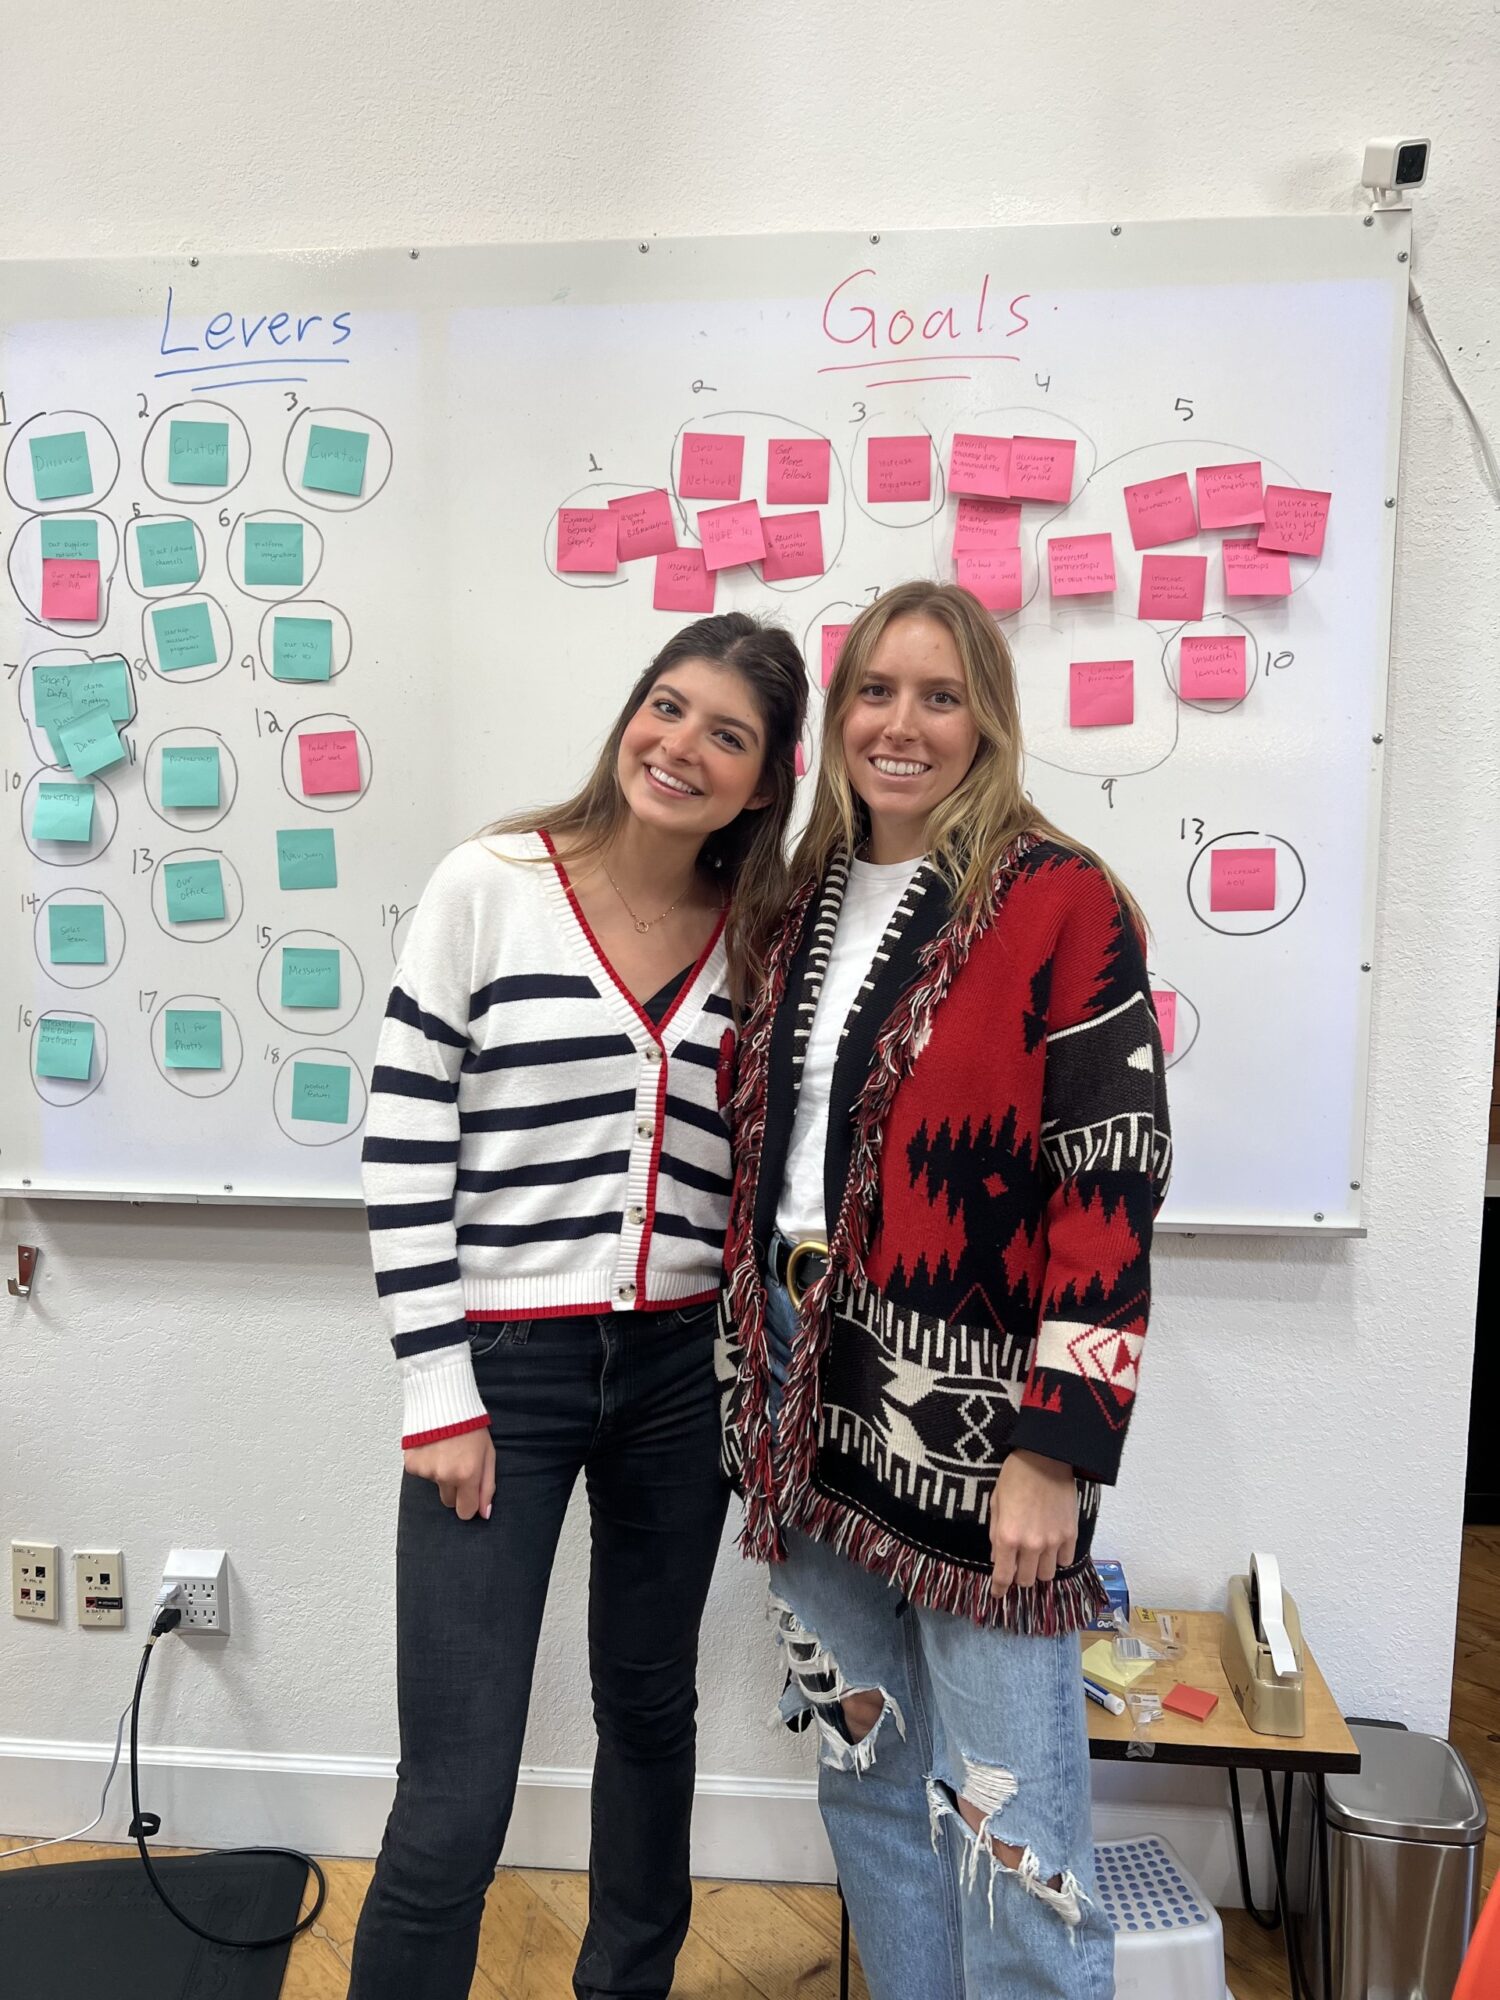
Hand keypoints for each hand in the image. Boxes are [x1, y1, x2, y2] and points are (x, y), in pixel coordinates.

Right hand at [404, 1429, 495, 1521]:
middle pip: (448, 1501)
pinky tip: (432, 1447)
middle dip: (454, 1489)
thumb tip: (484, 1513)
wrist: (444, 1402)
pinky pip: (421, 1474)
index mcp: (467, 1474)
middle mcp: (446, 1475)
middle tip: (458, 1465)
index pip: (465, 1511)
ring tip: (445, 1450)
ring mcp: (427, 1470)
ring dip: (440, 1472)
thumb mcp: (488, 1454)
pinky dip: (426, 1464)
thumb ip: (487, 1486)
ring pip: (435, 1485)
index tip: (469, 1493)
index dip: (468, 1504)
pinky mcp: (412, 1464)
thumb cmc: (470, 1426)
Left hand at [988, 1450, 1076, 1594]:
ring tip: (1035, 1557)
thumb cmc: (1015, 1476)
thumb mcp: (996, 1503)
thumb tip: (997, 1558)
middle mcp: (1031, 1545)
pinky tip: (1052, 1548)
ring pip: (1046, 1575)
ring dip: (1038, 1570)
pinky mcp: (1071, 1534)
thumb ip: (996, 1533)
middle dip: (1018, 1576)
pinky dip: (1057, 1559)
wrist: (1046, 1456)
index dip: (999, 1589)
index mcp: (1007, 1537)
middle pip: (1026, 1580)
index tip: (997, 1594)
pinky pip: (1065, 1561)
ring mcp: (1053, 1541)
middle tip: (1017, 1565)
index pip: (1003, 1576)